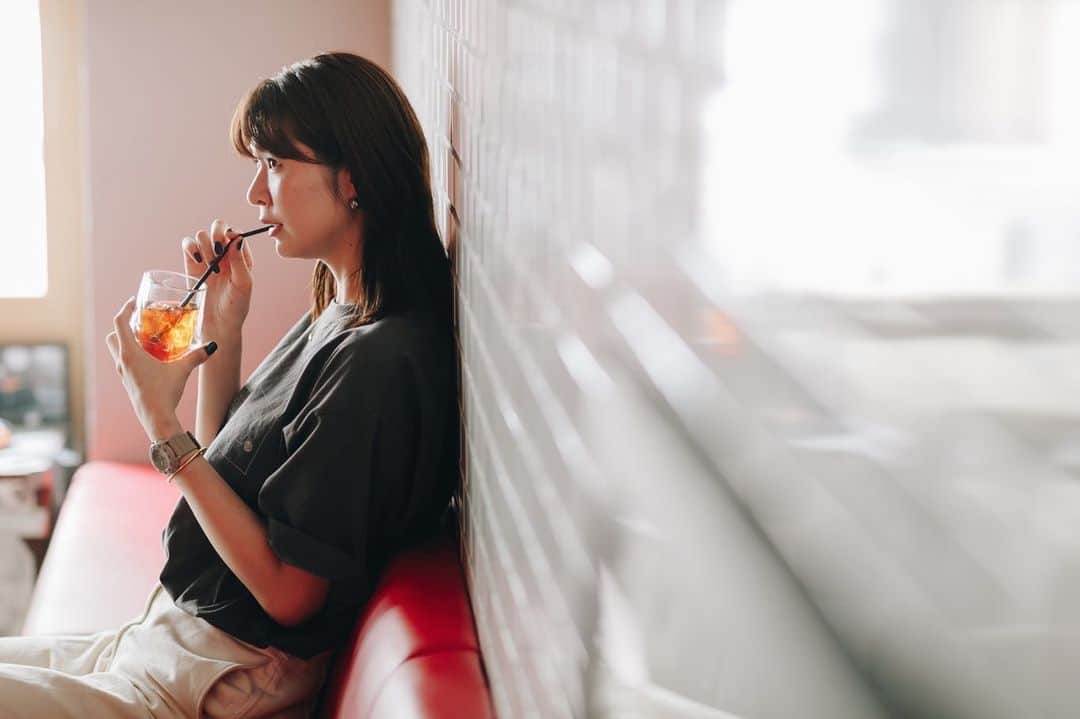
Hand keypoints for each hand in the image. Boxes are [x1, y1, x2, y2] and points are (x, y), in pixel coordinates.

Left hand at [105, 298, 217, 439]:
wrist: (156, 418)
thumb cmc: (164, 393)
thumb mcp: (182, 370)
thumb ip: (196, 356)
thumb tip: (211, 346)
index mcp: (130, 353)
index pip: (119, 323)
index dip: (125, 309)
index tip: (134, 302)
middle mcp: (122, 361)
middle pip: (113, 335)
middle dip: (123, 326)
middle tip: (139, 321)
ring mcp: (123, 373)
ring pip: (116, 350)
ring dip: (126, 341)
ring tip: (145, 338)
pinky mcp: (128, 382)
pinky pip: (124, 362)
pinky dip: (132, 354)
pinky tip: (150, 358)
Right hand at [182, 219, 253, 335]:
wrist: (217, 326)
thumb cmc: (236, 307)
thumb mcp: (243, 284)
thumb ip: (241, 261)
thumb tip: (237, 237)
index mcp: (241, 258)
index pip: (236, 234)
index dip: (231, 233)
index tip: (228, 243)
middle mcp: (224, 255)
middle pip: (218, 229)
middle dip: (216, 233)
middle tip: (217, 248)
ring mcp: (207, 259)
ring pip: (202, 236)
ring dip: (205, 246)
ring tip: (210, 266)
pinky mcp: (191, 265)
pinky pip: (187, 245)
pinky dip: (189, 246)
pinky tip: (196, 258)